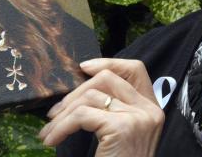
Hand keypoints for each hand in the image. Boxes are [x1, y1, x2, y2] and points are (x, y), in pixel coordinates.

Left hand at [39, 58, 164, 156]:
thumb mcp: (119, 134)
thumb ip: (113, 109)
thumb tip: (82, 84)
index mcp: (152, 108)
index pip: (136, 69)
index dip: (109, 61)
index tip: (83, 67)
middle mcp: (150, 110)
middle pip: (107, 79)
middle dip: (75, 92)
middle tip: (54, 113)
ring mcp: (138, 117)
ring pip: (91, 96)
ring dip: (63, 113)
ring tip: (49, 131)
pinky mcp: (122, 127)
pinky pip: (82, 116)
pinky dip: (61, 127)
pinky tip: (51, 139)